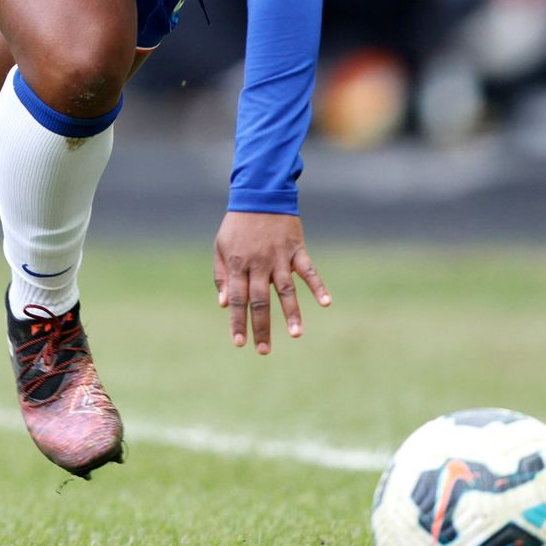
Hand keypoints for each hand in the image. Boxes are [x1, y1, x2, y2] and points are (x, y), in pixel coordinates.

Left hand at [212, 211, 330, 353]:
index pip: (237, 299)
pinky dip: (318, 285)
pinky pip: (309, 270)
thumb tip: (223, 304)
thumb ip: (222, 276)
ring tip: (296, 335)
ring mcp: (279, 257)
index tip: (239, 342)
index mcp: (237, 263)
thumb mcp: (220, 247)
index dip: (238, 321)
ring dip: (292, 313)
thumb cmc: (237, 225)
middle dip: (262, 327)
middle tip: (264, 351)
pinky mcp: (297, 250)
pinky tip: (325, 303)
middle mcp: (258, 263)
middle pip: (260, 300)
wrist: (260, 195)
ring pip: (286, 289)